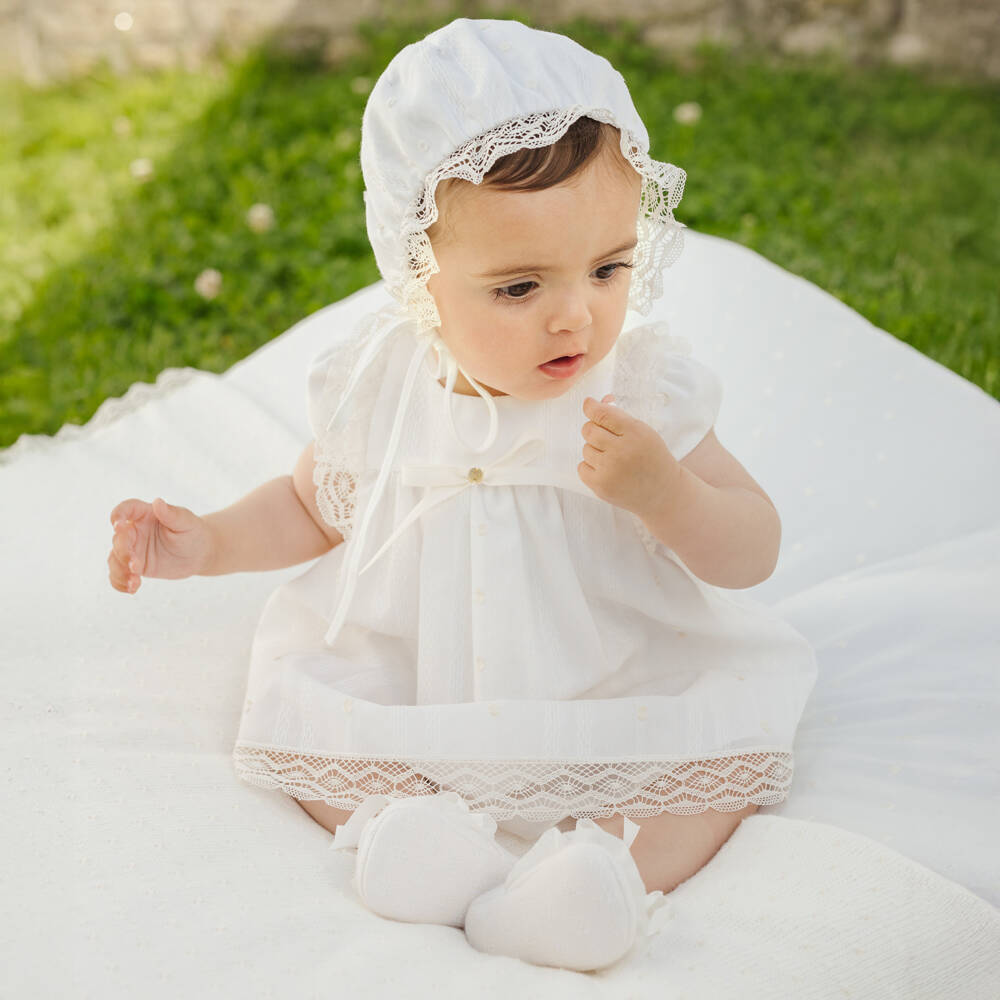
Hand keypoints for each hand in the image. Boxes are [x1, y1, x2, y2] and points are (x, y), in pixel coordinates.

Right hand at [107, 497, 212, 593]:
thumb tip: (158, 502)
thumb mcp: (186, 522)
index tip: (118, 525)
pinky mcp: (135, 566)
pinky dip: (120, 582)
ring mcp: (133, 549)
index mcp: (145, 515)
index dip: (118, 515)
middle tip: (135, 565)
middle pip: (118, 538)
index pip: (126, 509)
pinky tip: (132, 588)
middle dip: (123, 552)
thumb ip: (171, 514)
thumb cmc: (194, 532)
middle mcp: (135, 531)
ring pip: (114, 558)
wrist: (200, 554)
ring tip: (134, 582)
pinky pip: (119, 574)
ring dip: (120, 571)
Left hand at [578, 393, 681, 517]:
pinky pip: (582, 467)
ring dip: (595, 450)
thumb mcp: (644, 432)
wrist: (662, 492)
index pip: (603, 414)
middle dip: (594, 430)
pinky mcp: (601, 486)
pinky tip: (607, 470)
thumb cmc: (651, 458)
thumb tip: (592, 404)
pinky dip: (590, 467)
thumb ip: (619, 417)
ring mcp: (610, 470)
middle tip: (606, 437)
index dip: (591, 407)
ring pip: (585, 448)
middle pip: (589, 430)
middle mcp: (622, 451)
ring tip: (613, 458)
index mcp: (635, 433)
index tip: (588, 404)